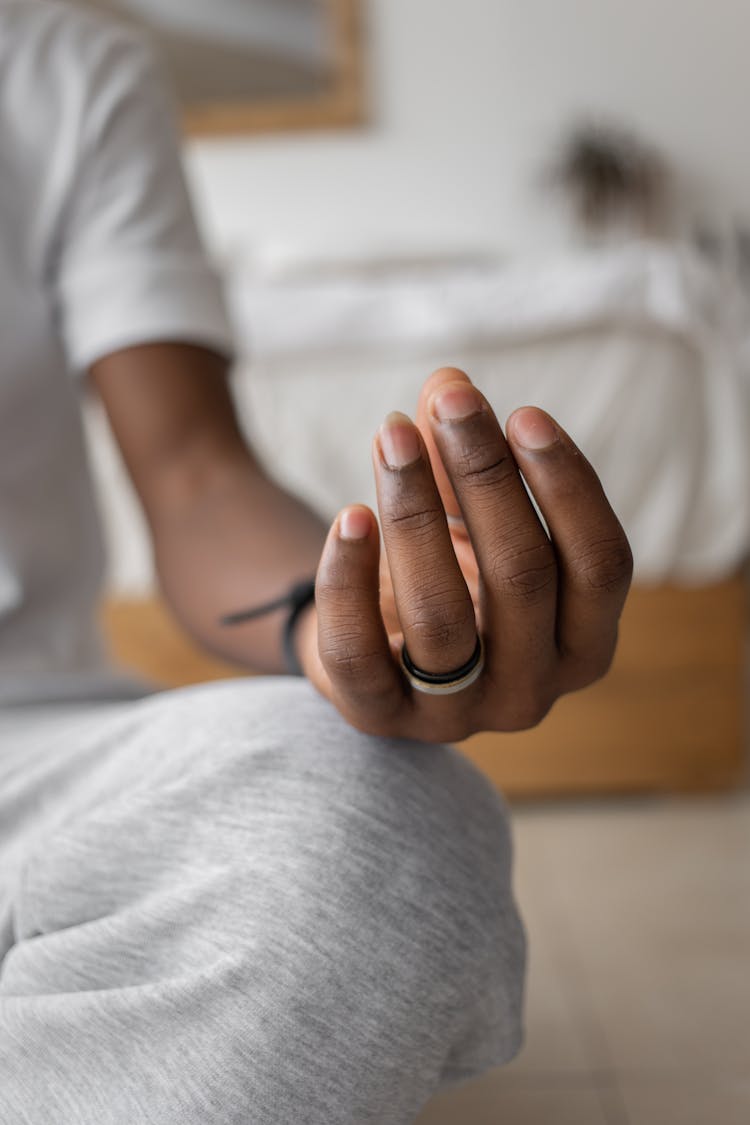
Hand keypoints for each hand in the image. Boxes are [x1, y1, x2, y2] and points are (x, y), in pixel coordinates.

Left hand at [300, 368, 632, 742]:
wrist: (375, 644)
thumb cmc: (448, 571)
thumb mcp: (468, 513)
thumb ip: (464, 451)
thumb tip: (447, 384)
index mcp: (582, 644)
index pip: (601, 566)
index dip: (568, 485)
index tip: (523, 414)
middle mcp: (531, 692)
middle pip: (523, 577)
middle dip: (486, 476)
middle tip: (452, 402)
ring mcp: (454, 716)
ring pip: (442, 615)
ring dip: (415, 512)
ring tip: (390, 436)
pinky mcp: (379, 718)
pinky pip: (358, 652)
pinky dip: (349, 578)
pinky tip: (349, 515)